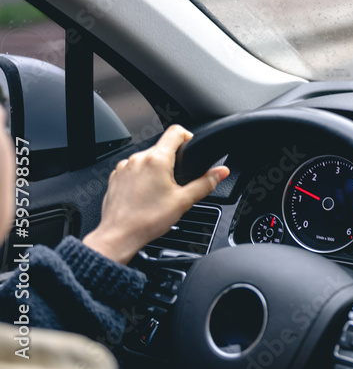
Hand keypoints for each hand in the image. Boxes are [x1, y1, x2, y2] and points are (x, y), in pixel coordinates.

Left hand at [82, 125, 229, 263]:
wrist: (118, 236)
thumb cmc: (147, 220)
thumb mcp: (183, 201)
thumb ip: (205, 183)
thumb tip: (222, 172)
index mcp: (157, 160)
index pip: (176, 131)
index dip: (188, 137)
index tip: (190, 150)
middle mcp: (138, 159)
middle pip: (162, 148)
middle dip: (172, 161)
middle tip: (176, 183)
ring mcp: (124, 167)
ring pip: (147, 159)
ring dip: (156, 169)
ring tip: (158, 192)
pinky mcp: (116, 176)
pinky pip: (133, 169)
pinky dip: (141, 177)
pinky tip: (144, 195)